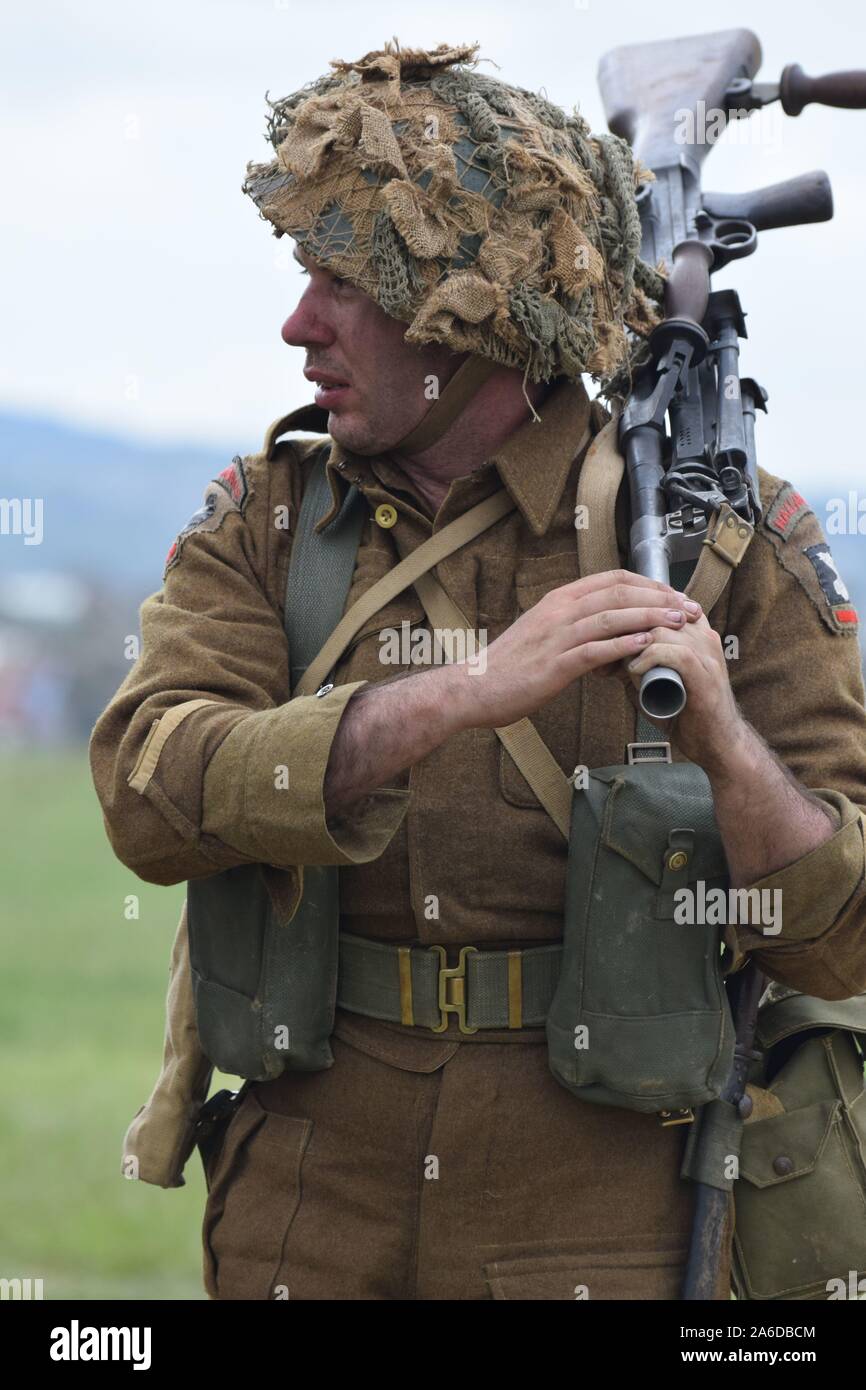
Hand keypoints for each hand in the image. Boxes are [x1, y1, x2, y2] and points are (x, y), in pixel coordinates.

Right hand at [452, 569, 702, 730]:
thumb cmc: (508, 667)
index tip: (673, 594)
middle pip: (619, 593)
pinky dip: (624, 646)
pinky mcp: (554, 665)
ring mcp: (556, 637)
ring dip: (650, 618)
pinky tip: (646, 647)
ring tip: (679, 622)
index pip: (612, 579)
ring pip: (612, 617)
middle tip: (689, 607)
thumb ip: (574, 628)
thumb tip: (605, 634)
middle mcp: (559, 611)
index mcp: (558, 601)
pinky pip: (595, 650)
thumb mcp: (543, 635)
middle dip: (660, 598)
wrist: (472, 687)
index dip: (648, 584)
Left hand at [621, 611, 744, 771]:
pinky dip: (649, 659)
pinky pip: (675, 653)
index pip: (660, 602)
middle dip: (625, 627)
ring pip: (663, 629)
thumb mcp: (657, 682)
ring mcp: (707, 655)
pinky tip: (633, 672)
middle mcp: (703, 636)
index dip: (630, 612)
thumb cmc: (688, 714)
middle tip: (602, 648)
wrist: (718, 744)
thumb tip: (607, 657)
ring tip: (619, 666)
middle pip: (657, 610)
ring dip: (633, 645)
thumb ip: (637, 666)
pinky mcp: (705, 675)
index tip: (606, 630)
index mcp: (695, 633)